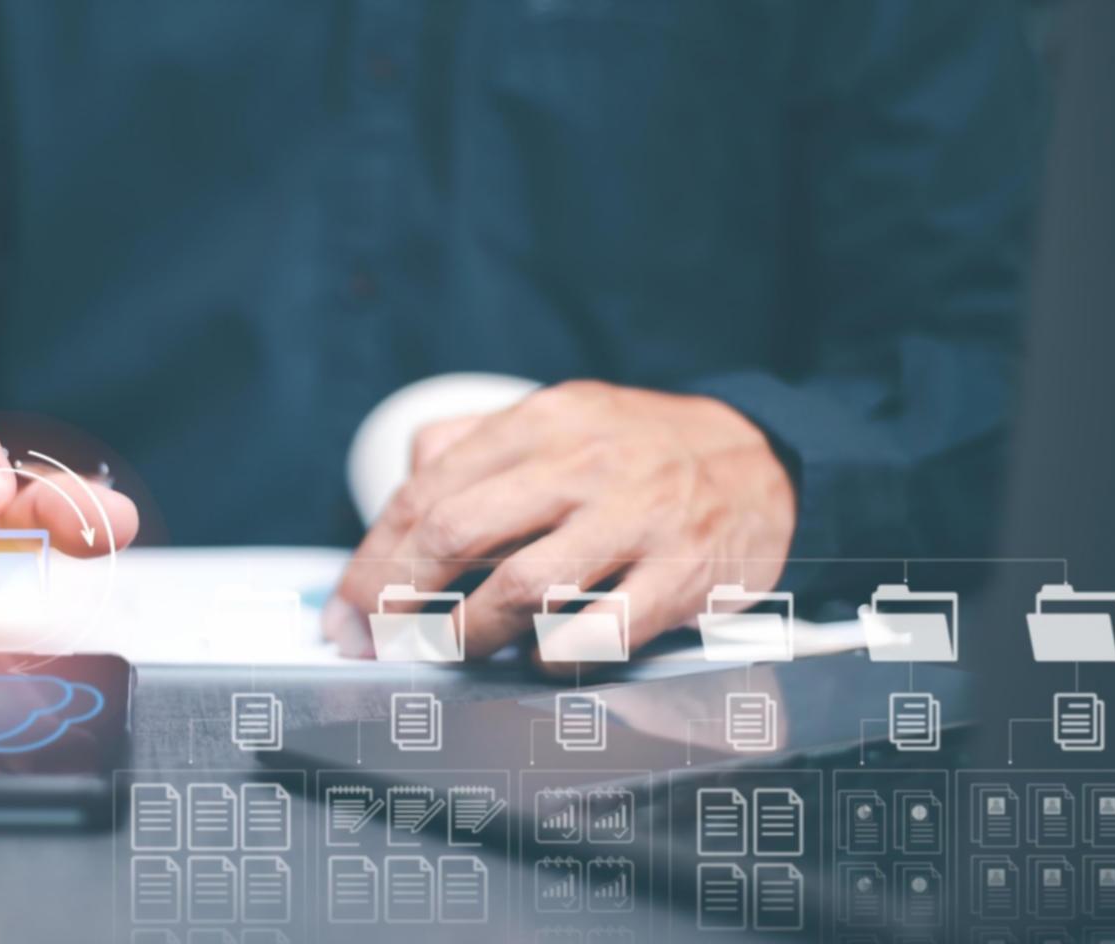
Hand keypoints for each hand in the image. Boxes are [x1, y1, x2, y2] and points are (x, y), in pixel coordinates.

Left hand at [327, 381, 794, 665]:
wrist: (767, 459)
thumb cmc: (642, 450)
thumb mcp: (559, 417)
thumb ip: (476, 444)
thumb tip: (398, 489)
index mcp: (542, 422)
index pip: (427, 492)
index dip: (373, 559)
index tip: (347, 609)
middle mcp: (584, 465)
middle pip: (455, 533)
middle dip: (398, 599)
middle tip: (380, 640)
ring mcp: (636, 521)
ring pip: (520, 587)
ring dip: (467, 634)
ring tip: (455, 649)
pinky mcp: (682, 576)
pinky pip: (599, 632)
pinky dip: (553, 658)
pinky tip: (539, 658)